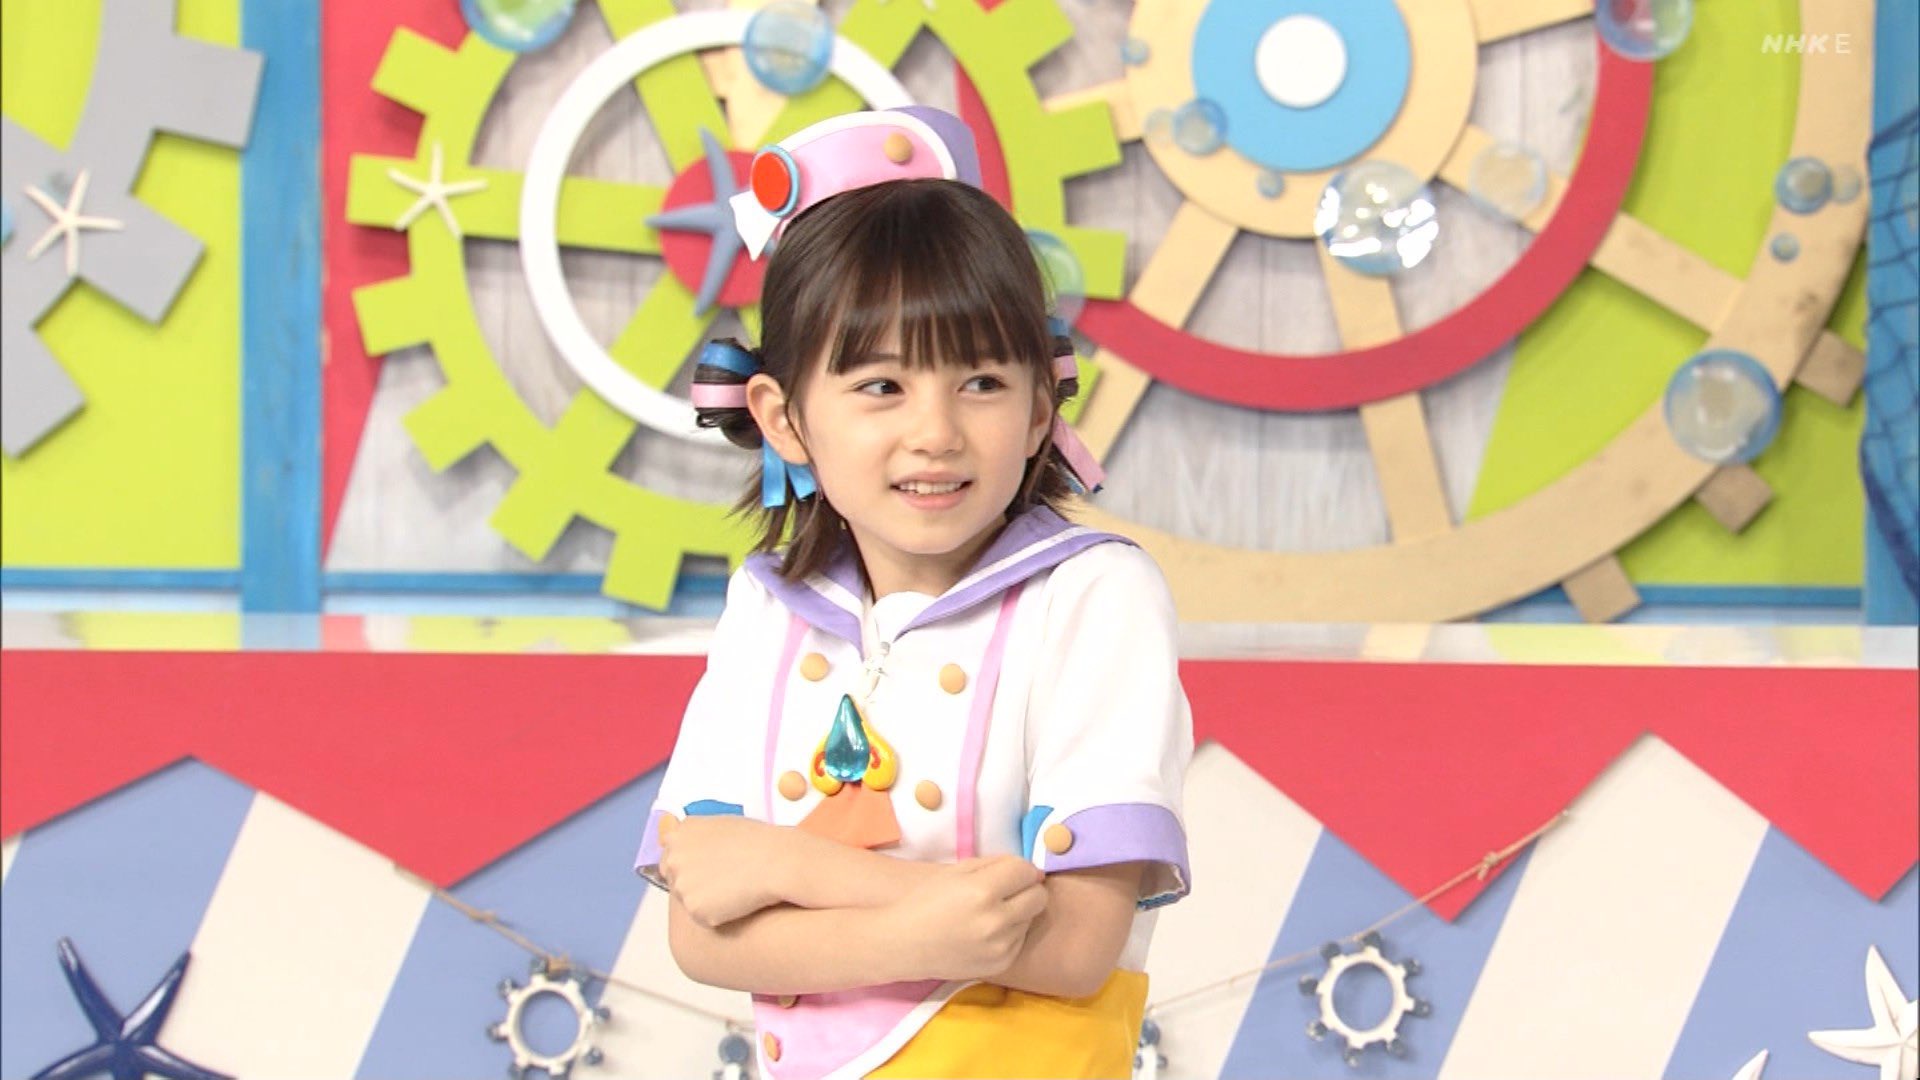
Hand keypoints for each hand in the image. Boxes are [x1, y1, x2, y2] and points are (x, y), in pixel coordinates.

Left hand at [657, 815, 792, 927]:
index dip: (687, 864)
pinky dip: (717, 914)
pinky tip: (737, 903)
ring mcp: (682, 886)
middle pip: (674, 878)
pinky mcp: (694, 910)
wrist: (776, 862)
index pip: (669, 854)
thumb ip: (698, 836)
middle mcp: (675, 859)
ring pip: (687, 899)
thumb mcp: (722, 824)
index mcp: (681, 834)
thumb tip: (691, 846)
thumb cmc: (758, 841)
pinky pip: (702, 916)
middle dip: (692, 882)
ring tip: (733, 890)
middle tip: (720, 882)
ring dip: (705, 899)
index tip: (702, 869)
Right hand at [889, 856, 1048, 981]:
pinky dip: (1010, 932)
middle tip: (1009, 890)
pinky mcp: (1000, 963)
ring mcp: (999, 946)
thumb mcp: (957, 871)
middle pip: (1038, 896)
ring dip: (1018, 911)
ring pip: (1031, 918)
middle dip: (1028, 889)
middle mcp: (995, 920)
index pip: (1026, 872)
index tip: (1012, 871)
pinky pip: (1020, 940)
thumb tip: (1031, 870)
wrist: (903, 944)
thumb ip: (996, 865)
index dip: (1021, 868)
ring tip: (992, 912)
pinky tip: (988, 931)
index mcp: (982, 891)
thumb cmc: (926, 900)